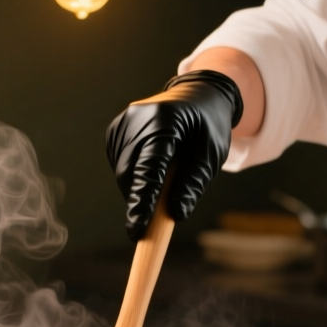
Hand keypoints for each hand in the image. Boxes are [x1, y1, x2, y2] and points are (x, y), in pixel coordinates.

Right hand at [106, 70, 243, 240]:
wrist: (196, 95)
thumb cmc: (208, 126)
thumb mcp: (211, 154)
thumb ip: (194, 183)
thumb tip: (176, 214)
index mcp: (164, 119)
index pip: (149, 166)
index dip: (143, 201)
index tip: (137, 230)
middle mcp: (136, 118)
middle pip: (131, 173)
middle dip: (140, 202)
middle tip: (150, 226)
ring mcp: (122, 124)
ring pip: (124, 173)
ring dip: (140, 190)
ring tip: (165, 183)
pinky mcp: (115, 132)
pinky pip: (121, 166)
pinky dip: (135, 179)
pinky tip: (154, 173)